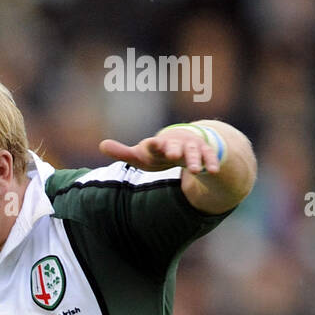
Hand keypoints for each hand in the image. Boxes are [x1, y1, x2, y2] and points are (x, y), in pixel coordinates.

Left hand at [99, 126, 220, 176]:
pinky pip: (210, 158)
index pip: (154, 144)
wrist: (186, 143)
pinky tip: (214, 171)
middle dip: (174, 149)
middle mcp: (177, 143)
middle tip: (173, 154)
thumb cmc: (159, 152)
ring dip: (195, 160)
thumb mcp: (142, 154)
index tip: (150, 144)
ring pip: (194, 152)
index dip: (153, 144)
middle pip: (175, 146)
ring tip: (194, 170)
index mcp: (160, 144)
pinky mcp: (205, 153)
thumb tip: (100, 145)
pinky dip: (212, 163)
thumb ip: (123, 152)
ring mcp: (192, 147)